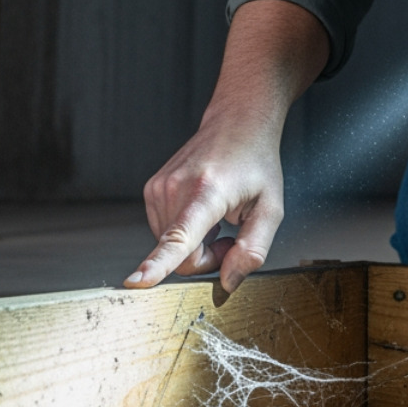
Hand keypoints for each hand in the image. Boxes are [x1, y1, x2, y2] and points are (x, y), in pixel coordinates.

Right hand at [125, 115, 284, 293]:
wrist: (236, 123)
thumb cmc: (256, 163)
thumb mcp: (270, 209)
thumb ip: (252, 250)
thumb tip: (227, 283)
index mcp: (208, 192)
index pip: (178, 237)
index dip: (158, 264)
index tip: (137, 281)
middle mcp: (176, 188)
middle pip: (181, 256)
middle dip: (207, 258)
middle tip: (230, 237)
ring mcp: (159, 188)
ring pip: (170, 249)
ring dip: (196, 246)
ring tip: (217, 219)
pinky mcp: (151, 190)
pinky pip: (165, 235)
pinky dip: (185, 234)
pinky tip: (202, 214)